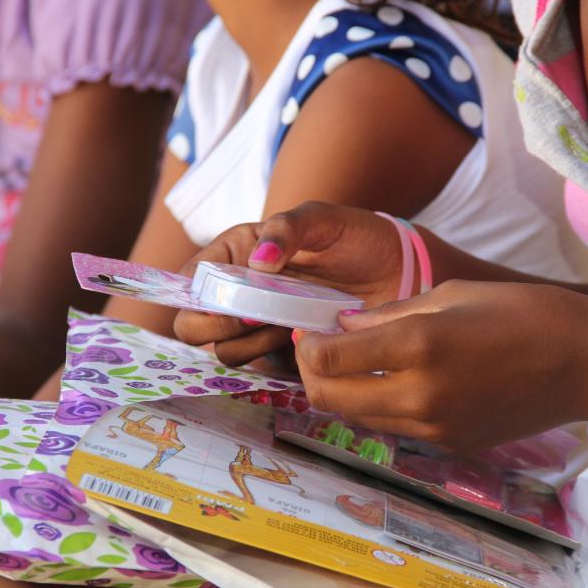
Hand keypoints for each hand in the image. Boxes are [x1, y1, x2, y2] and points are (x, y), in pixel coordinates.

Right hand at [173, 202, 406, 365]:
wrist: (398, 272)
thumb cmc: (357, 237)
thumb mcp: (324, 219)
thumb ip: (289, 228)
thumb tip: (258, 261)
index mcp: (235, 253)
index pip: (189, 281)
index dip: (196, 296)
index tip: (230, 299)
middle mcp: (239, 292)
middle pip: (193, 325)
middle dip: (216, 326)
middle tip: (255, 318)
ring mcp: (259, 324)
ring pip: (225, 351)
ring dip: (249, 344)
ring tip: (288, 325)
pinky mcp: (283, 350)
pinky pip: (261, 368)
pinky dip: (275, 360)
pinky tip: (304, 340)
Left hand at [293, 279, 587, 450]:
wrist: (582, 362)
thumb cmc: (520, 312)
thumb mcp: (448, 294)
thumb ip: (387, 315)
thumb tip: (340, 328)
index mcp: (417, 346)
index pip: (327, 357)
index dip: (306, 343)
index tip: (309, 328)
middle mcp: (417, 395)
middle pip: (328, 398)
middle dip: (311, 373)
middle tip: (318, 349)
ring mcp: (433, 428)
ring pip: (355, 418)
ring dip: (341, 393)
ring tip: (352, 364)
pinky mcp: (448, 445)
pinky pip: (392, 429)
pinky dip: (378, 406)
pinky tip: (393, 381)